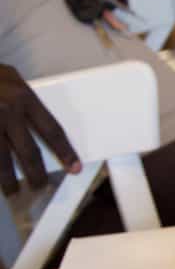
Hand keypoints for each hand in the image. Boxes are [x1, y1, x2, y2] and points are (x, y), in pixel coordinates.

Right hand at [0, 64, 80, 193]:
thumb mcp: (9, 78)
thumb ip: (23, 101)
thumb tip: (43, 133)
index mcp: (23, 96)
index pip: (52, 130)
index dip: (65, 152)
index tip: (74, 168)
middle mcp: (7, 110)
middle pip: (29, 151)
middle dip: (37, 173)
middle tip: (40, 185)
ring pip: (2, 159)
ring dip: (8, 180)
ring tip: (13, 191)